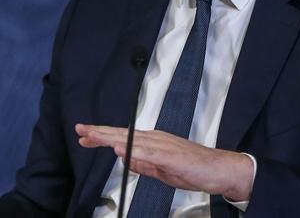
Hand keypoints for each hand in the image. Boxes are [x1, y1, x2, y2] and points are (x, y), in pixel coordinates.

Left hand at [75, 124, 253, 201]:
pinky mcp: (170, 155)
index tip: (86, 136)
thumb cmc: (193, 169)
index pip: (122, 137)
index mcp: (153, 143)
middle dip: (100, 132)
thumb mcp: (162, 170)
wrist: (218, 169)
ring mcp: (163, 145)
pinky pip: (148, 152)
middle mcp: (155, 139)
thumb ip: (143, 164)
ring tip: (94, 135)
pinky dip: (133, 150)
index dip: (103, 136)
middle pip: (122, 134)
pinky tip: (121, 149)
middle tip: (81, 130)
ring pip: (131, 139)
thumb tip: (125, 159)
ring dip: (111, 137)